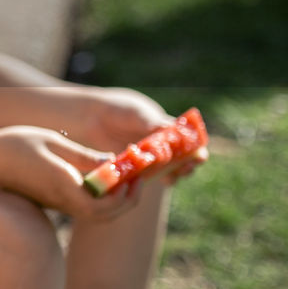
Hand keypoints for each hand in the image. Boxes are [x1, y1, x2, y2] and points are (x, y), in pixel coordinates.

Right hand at [0, 125, 139, 220]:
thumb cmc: (15, 145)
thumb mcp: (53, 141)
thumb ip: (84, 156)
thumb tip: (113, 164)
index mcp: (63, 187)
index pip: (104, 205)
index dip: (126, 194)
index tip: (135, 174)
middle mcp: (62, 201)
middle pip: (104, 217)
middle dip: (126, 201)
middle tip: (136, 179)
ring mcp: (56, 204)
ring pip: (96, 214)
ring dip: (115, 200)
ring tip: (123, 175)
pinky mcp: (52, 201)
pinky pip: (83, 206)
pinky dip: (100, 196)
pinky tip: (100, 176)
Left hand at [69, 88, 206, 185]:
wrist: (90, 116)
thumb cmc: (118, 109)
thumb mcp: (136, 113)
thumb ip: (152, 122)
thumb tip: (171, 129)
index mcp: (170, 132)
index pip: (191, 145)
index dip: (197, 152)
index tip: (197, 156)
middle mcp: (162, 149)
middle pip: (183, 164)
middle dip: (186, 167)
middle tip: (183, 167)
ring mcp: (148, 161)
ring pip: (165, 174)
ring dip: (168, 175)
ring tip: (165, 172)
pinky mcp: (131, 171)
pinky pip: (143, 179)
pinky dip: (145, 179)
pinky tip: (143, 177)